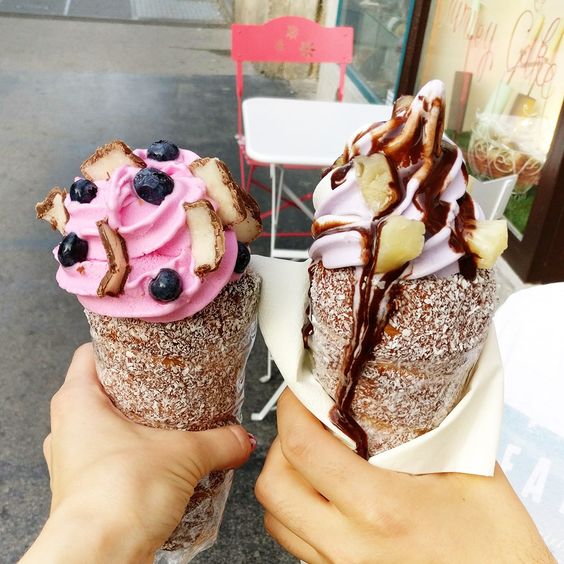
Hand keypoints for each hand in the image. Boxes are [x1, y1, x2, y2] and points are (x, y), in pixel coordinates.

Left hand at [21, 343, 254, 563]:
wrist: (101, 555)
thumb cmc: (115, 499)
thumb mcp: (183, 454)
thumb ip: (220, 440)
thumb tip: (240, 437)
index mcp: (77, 401)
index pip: (93, 352)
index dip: (121, 343)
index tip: (148, 343)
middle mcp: (67, 428)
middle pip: (104, 389)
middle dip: (138, 386)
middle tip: (169, 381)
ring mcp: (74, 459)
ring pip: (107, 426)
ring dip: (137, 424)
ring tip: (169, 422)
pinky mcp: (87, 487)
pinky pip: (112, 458)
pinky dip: (135, 455)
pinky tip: (161, 459)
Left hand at [256, 390, 554, 563]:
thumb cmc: (500, 548)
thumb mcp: (470, 472)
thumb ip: (424, 430)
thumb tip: (389, 395)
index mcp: (382, 508)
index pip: (303, 448)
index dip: (290, 408)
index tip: (299, 391)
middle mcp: (350, 546)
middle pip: (272, 486)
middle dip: (280, 444)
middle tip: (306, 423)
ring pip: (278, 518)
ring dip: (287, 479)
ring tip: (315, 458)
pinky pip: (299, 541)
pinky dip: (300, 510)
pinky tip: (329, 494)